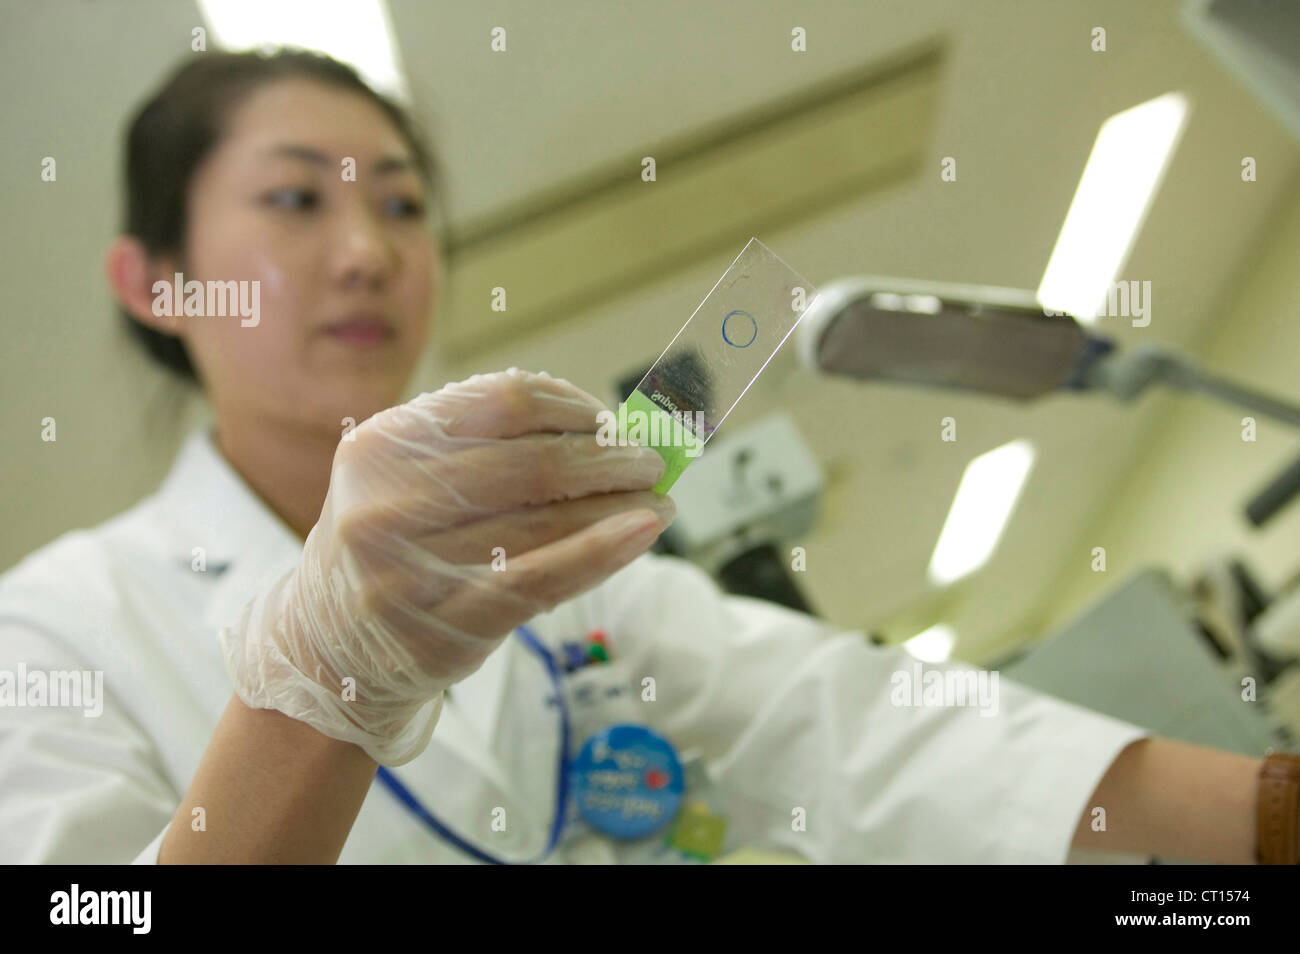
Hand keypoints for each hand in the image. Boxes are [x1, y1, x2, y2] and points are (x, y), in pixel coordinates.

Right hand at [219, 369, 673, 763]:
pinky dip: (606, 549)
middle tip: (651, 461)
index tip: (610, 420)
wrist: (330, 645)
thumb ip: (485, 445)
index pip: (506, 400)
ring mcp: (418, 567)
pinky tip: (644, 531)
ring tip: (659, 500)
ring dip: (621, 504)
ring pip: (550, 521)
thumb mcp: (405, 476)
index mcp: (383, 443)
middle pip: (535, 461)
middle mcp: (390, 501)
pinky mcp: (453, 622)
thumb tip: (604, 429)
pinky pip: (549, 577)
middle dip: (610, 457)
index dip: (574, 406)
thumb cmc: (390, 544)